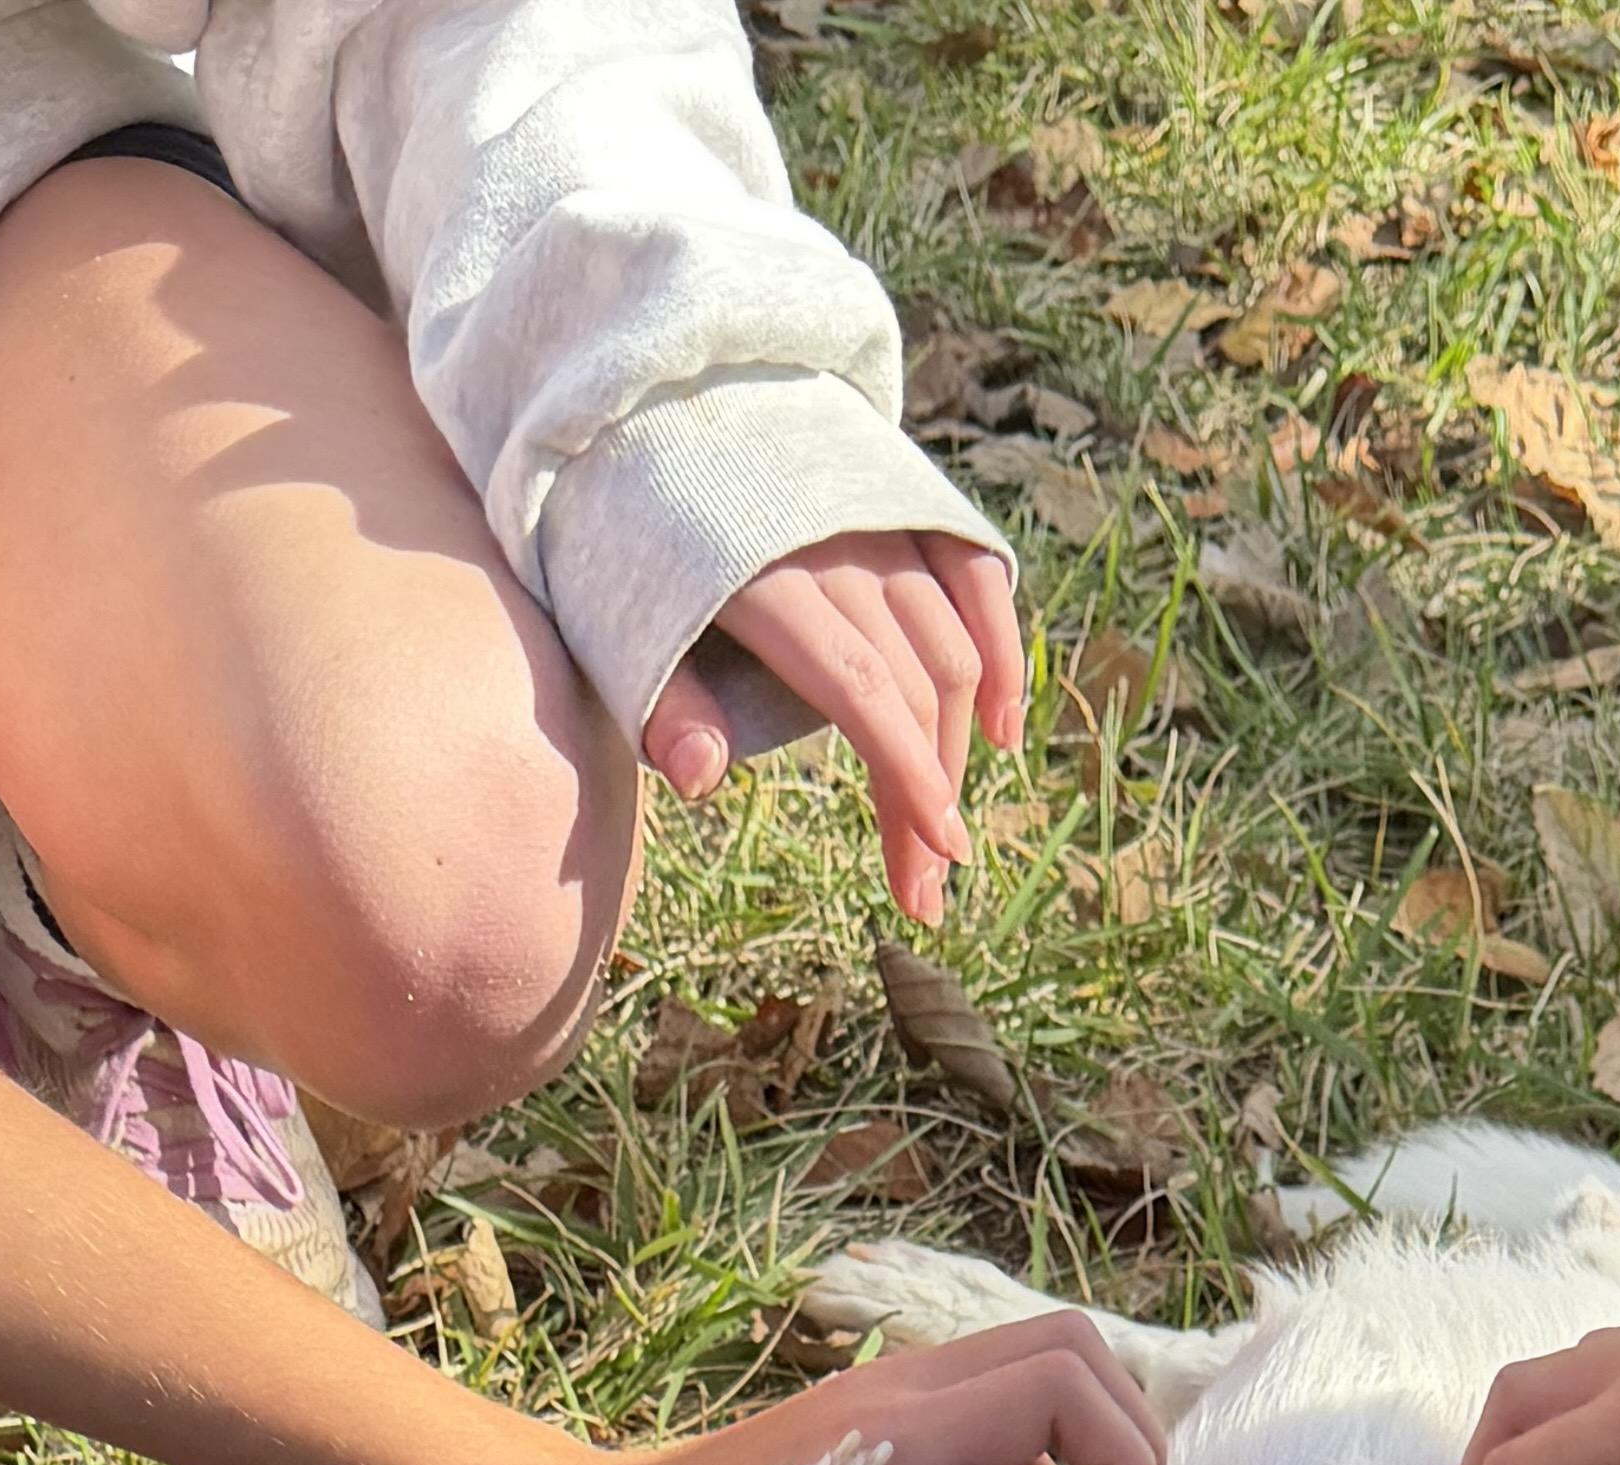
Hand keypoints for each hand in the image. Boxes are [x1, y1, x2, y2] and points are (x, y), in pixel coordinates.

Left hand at [477, 1316, 1166, 1464]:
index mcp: (899, 1437)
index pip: (1061, 1385)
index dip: (1126, 1455)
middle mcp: (900, 1391)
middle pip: (1064, 1351)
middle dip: (1124, 1437)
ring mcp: (884, 1397)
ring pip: (1030, 1375)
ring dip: (1083, 1451)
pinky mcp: (871, 1422)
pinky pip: (988, 1412)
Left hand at [645, 532, 1027, 920]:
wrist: (649, 418)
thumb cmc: (628, 543)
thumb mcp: (618, 624)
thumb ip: (662, 701)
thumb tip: (700, 778)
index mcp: (762, 577)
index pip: (860, 688)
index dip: (907, 774)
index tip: (935, 856)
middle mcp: (836, 544)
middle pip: (914, 682)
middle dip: (928, 795)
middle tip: (923, 891)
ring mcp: (879, 519)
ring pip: (951, 644)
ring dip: (957, 747)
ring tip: (941, 835)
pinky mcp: (905, 503)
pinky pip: (976, 580)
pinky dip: (1000, 655)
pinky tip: (1001, 730)